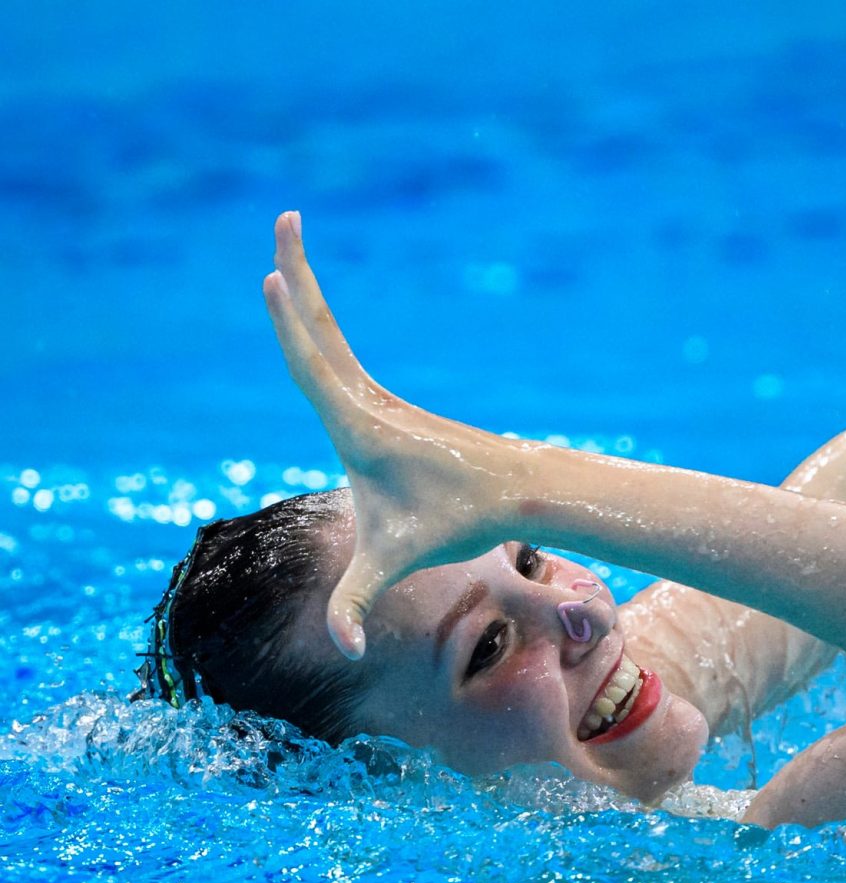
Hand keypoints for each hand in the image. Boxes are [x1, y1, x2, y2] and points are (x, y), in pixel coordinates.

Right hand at [262, 211, 532, 658]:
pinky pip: (347, 362)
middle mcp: (368, 402)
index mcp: (360, 423)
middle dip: (302, 272)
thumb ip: (358, 603)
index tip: (275, 272)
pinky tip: (316, 325)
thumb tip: (344, 650)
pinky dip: (323, 333)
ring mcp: (381, 402)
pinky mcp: (391, 411)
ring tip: (289, 256)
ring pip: (336, 341)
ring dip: (312, 297)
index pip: (313, 362)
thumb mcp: (397, 561)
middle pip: (324, 328)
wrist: (516, 491)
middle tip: (286, 216)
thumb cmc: (457, 521)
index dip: (290, 321)